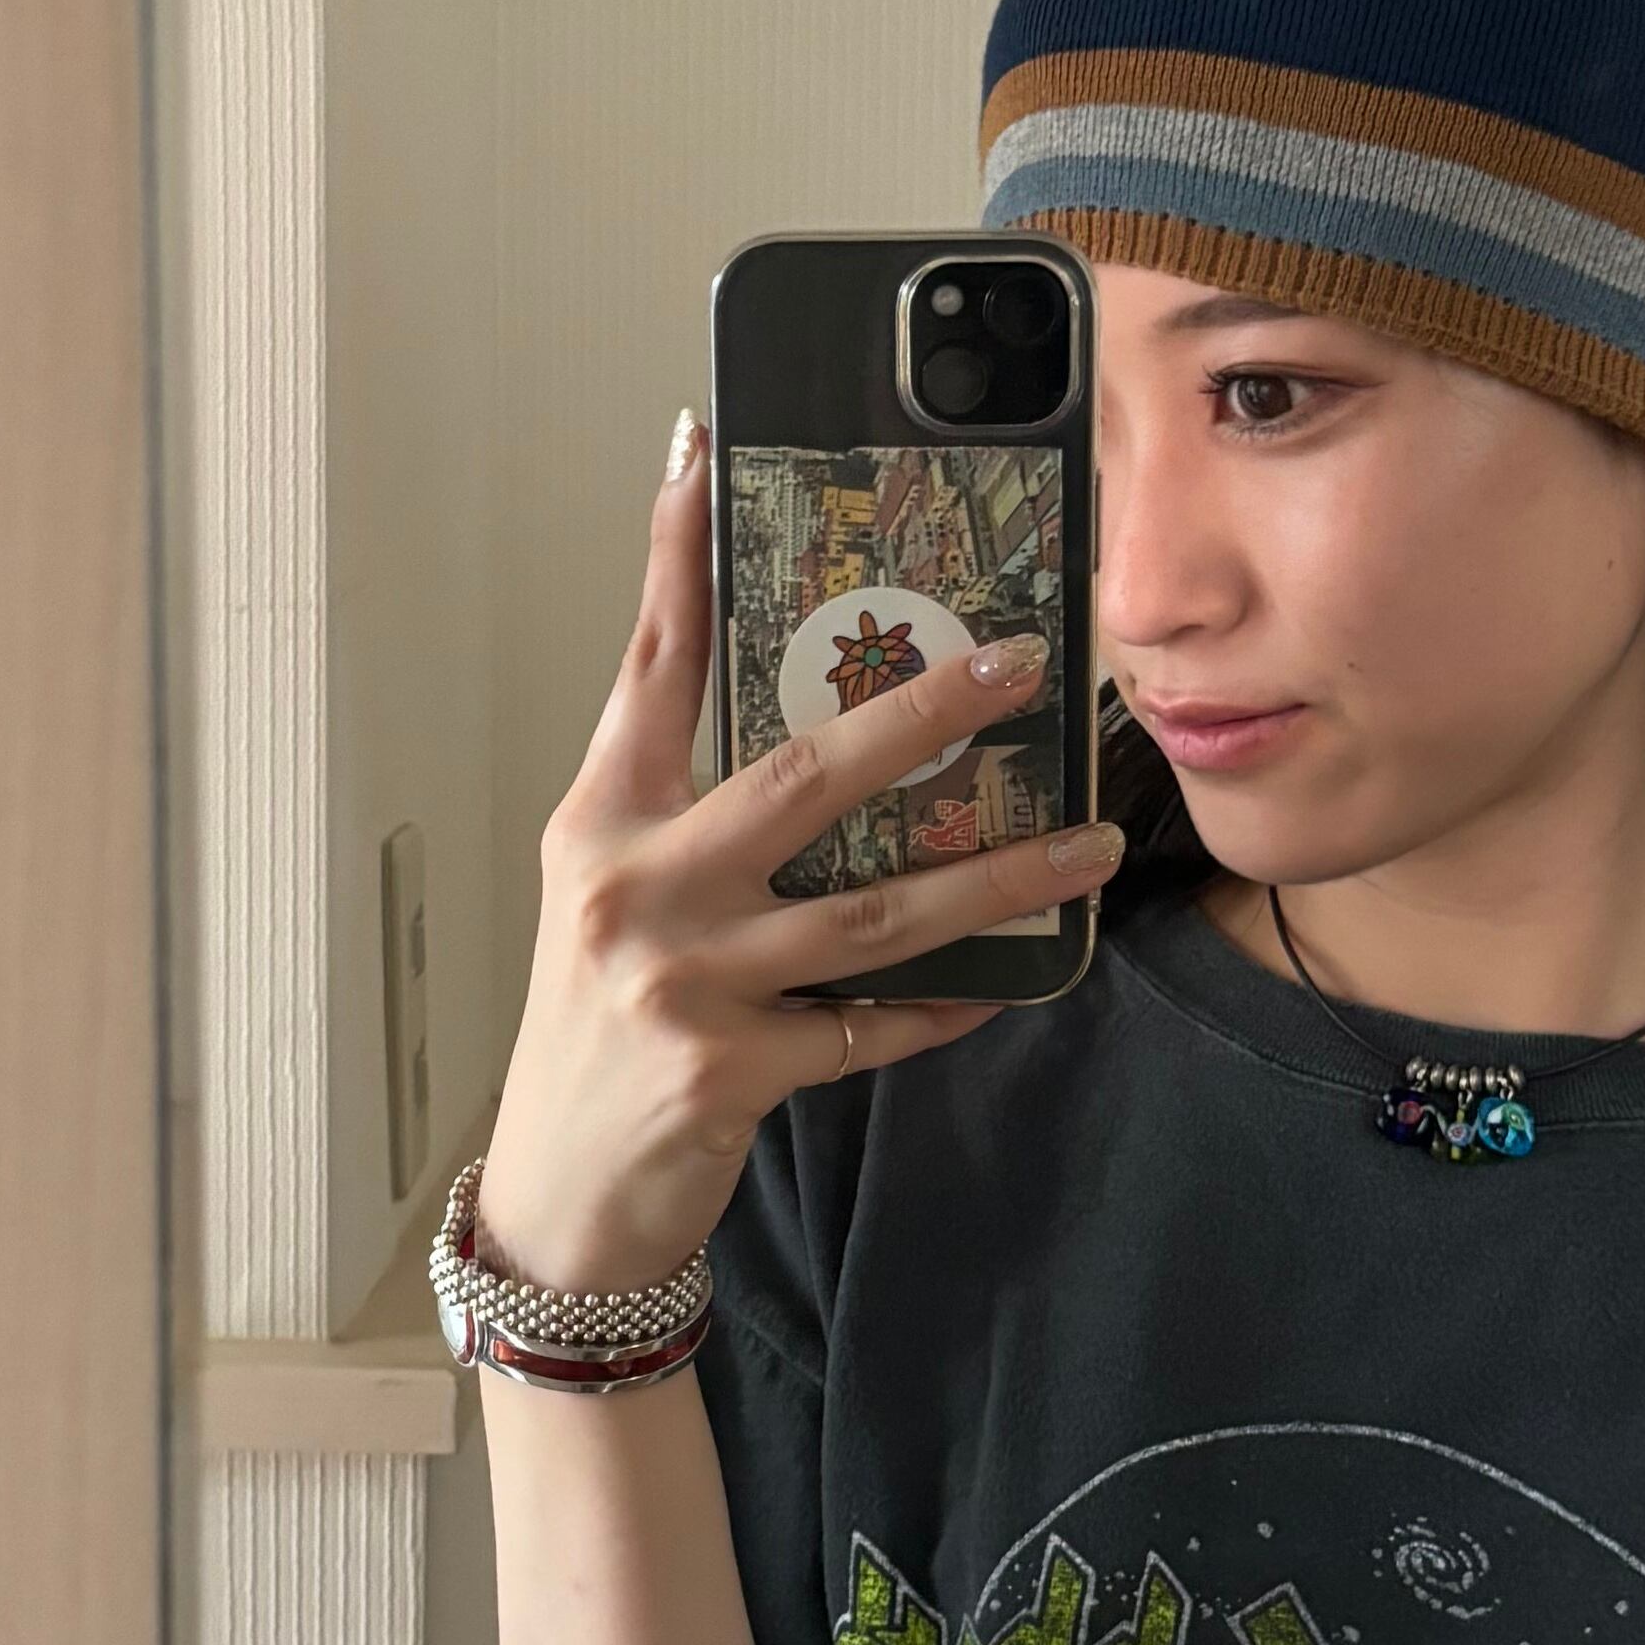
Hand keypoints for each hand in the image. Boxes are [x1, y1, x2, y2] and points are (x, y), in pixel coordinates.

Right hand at [475, 410, 1120, 1294]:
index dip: (674, 557)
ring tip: (1085, 844)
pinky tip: (1011, 987)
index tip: (698, 452)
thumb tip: (825, 731)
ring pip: (873, 913)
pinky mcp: (729, 1070)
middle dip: (924, 711)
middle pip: (803, 774)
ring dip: (996, 878)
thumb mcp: (616, 898)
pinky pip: (873, 1026)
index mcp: (603, 822)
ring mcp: (683, 982)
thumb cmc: (600, 1027)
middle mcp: (635, 887)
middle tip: (1020, 663)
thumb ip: (691, 817)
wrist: (558, 1191)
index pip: (650, 665)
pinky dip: (945, 1007)